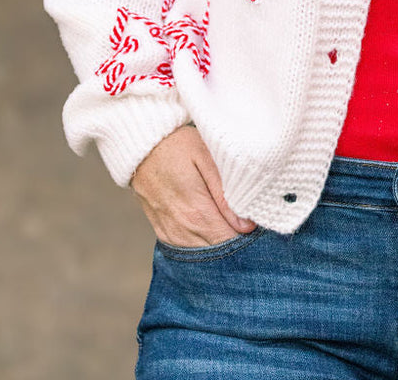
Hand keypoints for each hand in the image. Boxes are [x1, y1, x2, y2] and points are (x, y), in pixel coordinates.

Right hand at [130, 125, 255, 247]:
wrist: (141, 146)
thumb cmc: (178, 146)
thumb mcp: (206, 158)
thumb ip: (225, 193)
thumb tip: (246, 225)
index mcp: (197, 212)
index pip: (230, 242)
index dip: (247, 236)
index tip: (256, 221)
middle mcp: (182, 229)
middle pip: (217, 250)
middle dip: (236, 241)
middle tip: (247, 221)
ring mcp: (170, 233)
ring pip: (202, 253)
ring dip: (219, 242)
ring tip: (231, 222)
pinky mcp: (162, 231)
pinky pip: (187, 248)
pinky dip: (202, 242)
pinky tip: (212, 226)